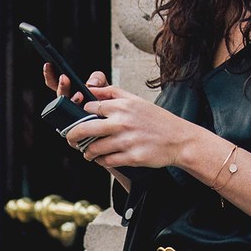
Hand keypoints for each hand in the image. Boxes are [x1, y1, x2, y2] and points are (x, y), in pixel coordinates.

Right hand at [45, 64, 109, 155]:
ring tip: (79, 95)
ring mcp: (73, 123)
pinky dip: (79, 122)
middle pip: (60, 98)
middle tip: (65, 79)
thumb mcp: (107, 90)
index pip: (60, 86)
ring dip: (70, 102)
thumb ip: (99, 80)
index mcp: (75, 96)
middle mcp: (71, 109)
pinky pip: (74, 130)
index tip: (49, 64)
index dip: (52, 76)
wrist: (124, 133)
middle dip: (62, 88)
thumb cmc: (114, 111)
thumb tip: (90, 83)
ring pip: (65, 112)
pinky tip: (85, 115)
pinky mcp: (78, 138)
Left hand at [64, 82, 201, 171]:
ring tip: (87, 152)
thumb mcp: (137, 100)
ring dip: (87, 152)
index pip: (90, 108)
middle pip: (85, 128)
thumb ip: (113, 93)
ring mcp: (127, 141)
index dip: (82, 115)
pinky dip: (101, 161)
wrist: (180, 140)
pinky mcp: (131, 157)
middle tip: (70, 139)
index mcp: (123, 106)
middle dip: (73, 135)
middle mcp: (122, 123)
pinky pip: (107, 161)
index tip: (80, 119)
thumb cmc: (158, 120)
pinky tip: (102, 159)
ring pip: (94, 148)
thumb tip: (91, 89)